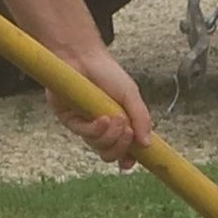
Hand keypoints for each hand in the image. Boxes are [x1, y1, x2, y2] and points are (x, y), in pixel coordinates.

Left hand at [50, 38, 153, 166]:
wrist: (83, 57)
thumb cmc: (107, 73)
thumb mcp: (131, 95)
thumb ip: (141, 118)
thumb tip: (148, 144)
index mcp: (118, 124)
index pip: (123, 150)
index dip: (128, 159)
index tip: (133, 160)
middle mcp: (101, 128)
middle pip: (110, 154)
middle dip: (121, 147)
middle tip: (129, 132)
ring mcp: (85, 125)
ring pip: (98, 146)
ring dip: (111, 136)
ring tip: (117, 118)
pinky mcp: (70, 120)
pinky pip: (84, 134)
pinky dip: (96, 129)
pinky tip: (102, 118)